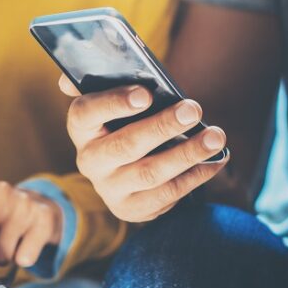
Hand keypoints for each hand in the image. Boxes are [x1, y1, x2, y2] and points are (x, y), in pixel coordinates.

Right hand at [60, 75, 228, 222]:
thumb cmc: (123, 123)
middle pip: (126, 144)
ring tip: (215, 137)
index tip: (146, 94)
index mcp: (81, 127)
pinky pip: (167, 194)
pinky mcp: (131, 208)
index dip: (115, 103)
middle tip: (193, 110)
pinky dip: (195, 176)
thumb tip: (71, 78)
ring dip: (187, 154)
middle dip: (162, 127)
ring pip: (150, 172)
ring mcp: (109, 188)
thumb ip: (102, 83)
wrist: (121, 172)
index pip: (86, 113)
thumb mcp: (112, 102)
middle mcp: (89, 160)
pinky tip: (214, 160)